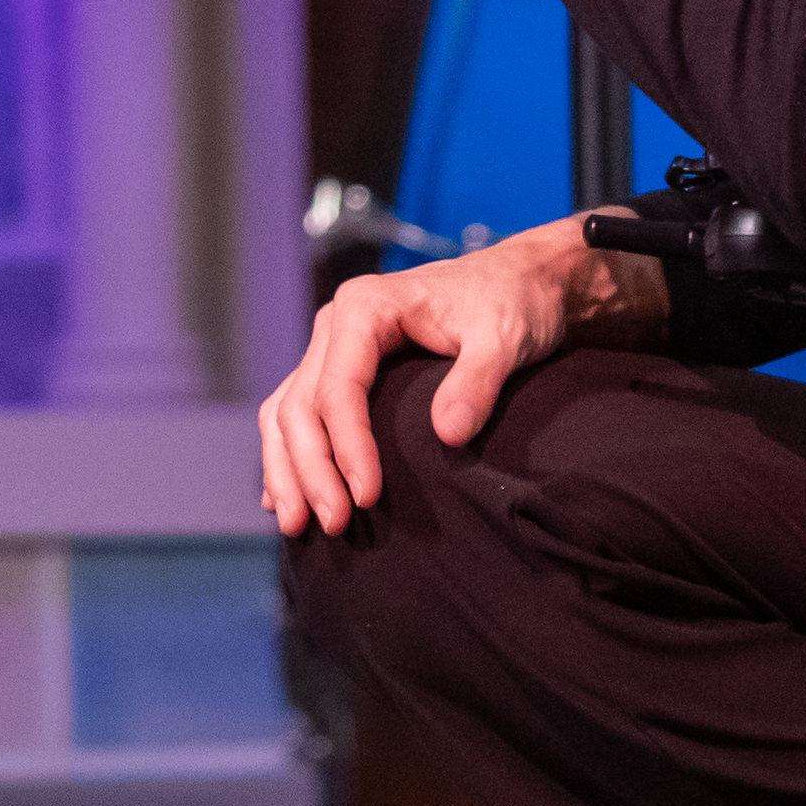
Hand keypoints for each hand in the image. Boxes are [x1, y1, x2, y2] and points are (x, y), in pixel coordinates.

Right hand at [255, 220, 647, 536]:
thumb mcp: (503, 337)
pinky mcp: (342, 369)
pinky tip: (286, 499)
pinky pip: (299, 412)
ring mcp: (334, 347)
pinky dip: (289, 455)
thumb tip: (447, 435)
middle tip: (333, 524)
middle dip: (311, 470)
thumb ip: (476, 381)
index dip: (347, 447)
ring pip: (288, 412)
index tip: (367, 498)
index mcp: (364, 306)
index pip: (339, 387)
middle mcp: (336, 324)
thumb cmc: (510, 303)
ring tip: (298, 525)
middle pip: (301, 405)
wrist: (520, 281)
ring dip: (288, 470)